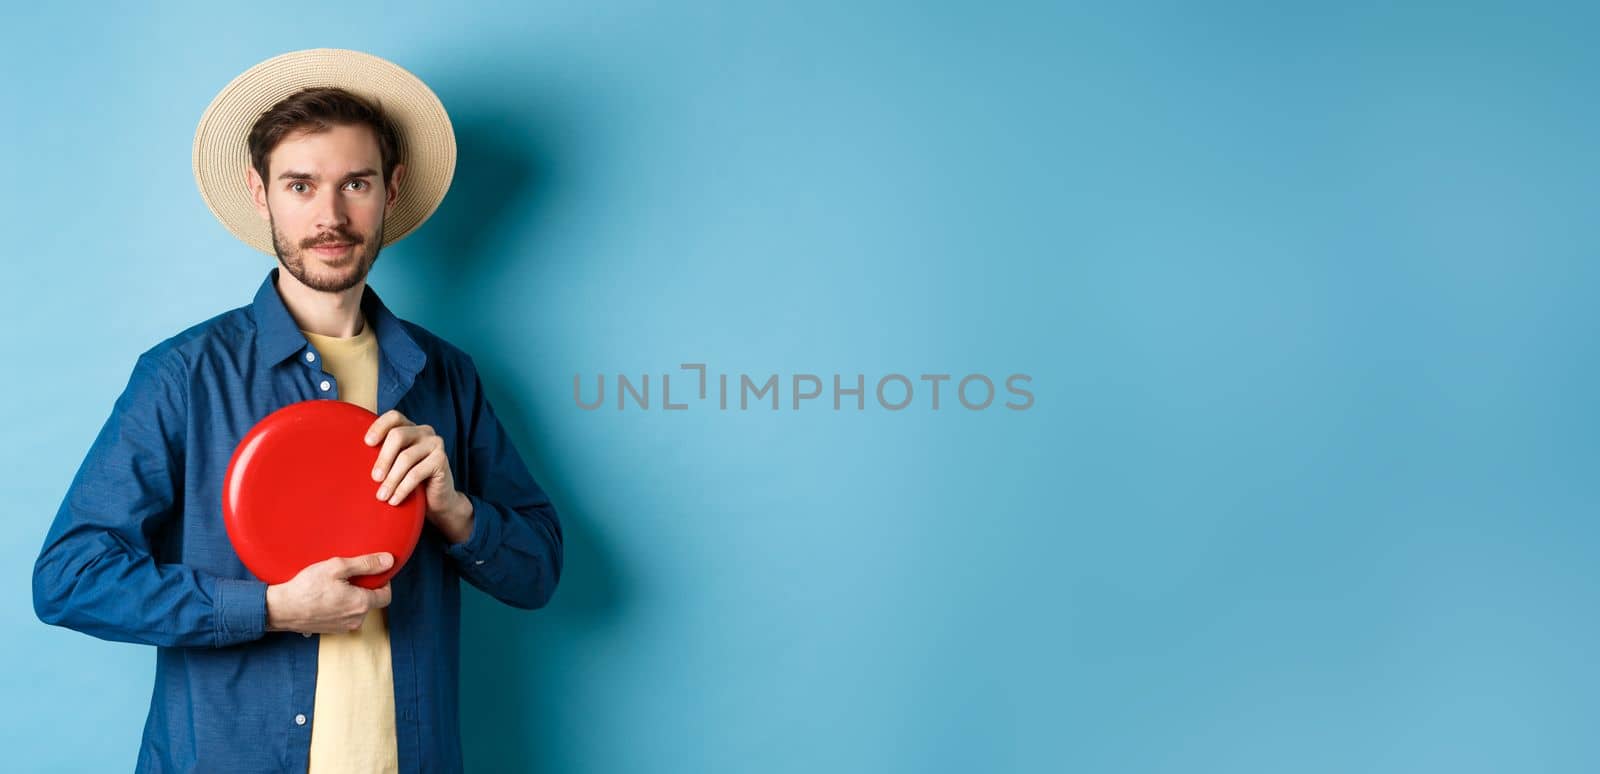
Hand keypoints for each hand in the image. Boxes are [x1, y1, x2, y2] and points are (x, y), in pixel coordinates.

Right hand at [266, 553, 393, 633]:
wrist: (281, 609)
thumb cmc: (306, 588)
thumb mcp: (337, 567)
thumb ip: (365, 564)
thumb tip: (389, 560)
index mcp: (361, 604)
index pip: (386, 595)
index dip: (382, 582)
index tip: (371, 573)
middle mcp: (356, 620)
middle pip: (371, 602)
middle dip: (364, 588)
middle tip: (347, 577)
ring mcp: (343, 628)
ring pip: (357, 609)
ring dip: (351, 598)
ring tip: (334, 587)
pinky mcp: (332, 631)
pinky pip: (344, 616)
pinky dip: (340, 607)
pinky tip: (326, 597)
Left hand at [365, 409, 473, 542]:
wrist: (438, 500)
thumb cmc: (412, 481)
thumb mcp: (395, 464)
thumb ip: (383, 455)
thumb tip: (352, 458)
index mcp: (410, 428)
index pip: (394, 417)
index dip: (379, 426)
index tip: (367, 443)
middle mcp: (424, 431)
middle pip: (398, 436)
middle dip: (383, 458)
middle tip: (374, 478)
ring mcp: (435, 444)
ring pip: (406, 458)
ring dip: (391, 479)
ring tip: (382, 496)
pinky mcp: (441, 460)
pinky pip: (416, 473)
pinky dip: (402, 488)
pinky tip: (394, 500)